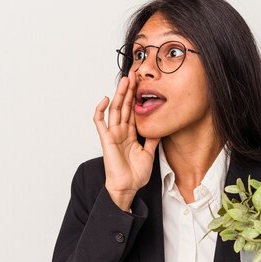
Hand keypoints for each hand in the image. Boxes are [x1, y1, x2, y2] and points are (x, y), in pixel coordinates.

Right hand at [93, 75, 159, 210]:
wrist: (127, 187)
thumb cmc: (136, 174)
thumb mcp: (149, 153)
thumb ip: (153, 139)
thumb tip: (160, 127)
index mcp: (131, 133)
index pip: (133, 110)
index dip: (136, 97)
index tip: (141, 83)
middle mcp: (121, 131)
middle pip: (124, 105)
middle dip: (128, 89)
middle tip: (133, 74)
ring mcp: (113, 134)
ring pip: (115, 109)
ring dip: (119, 94)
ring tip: (124, 80)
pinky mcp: (106, 139)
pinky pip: (100, 122)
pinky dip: (100, 110)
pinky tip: (105, 99)